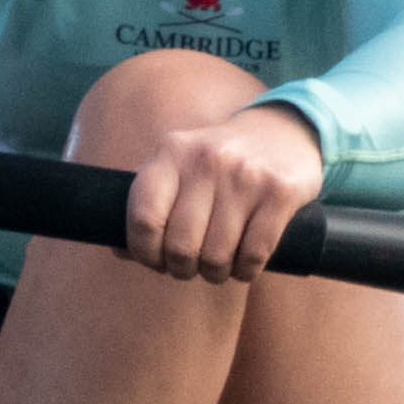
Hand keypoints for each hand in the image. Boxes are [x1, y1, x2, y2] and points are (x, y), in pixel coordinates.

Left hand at [114, 103, 325, 283]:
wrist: (284, 130)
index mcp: (172, 152)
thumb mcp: (179, 166)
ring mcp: (246, 175)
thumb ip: (150, 203)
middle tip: (190, 268)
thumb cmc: (219, 163)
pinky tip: (243, 265)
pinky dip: (245, 271)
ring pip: (217, 256)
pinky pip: (254, 254)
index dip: (145, 253)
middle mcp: (207, 160)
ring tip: (218, 267)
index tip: (155, 261)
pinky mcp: (280, 192)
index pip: (144, 218)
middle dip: (183, 269)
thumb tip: (119, 251)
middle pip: (180, 246)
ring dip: (215, 274)